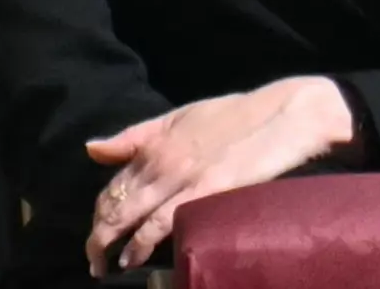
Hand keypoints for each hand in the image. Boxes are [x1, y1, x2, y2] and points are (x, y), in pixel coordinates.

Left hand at [84, 77, 356, 273]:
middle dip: (96, 237)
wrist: (288, 113)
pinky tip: (132, 259)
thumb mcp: (183, 115)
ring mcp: (179, 176)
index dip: (100, 214)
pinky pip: (158, 223)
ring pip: (126, 216)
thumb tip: (91, 148)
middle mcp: (159, 159)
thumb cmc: (240, 114)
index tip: (100, 233)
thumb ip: (138, 134)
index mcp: (154, 141)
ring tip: (104, 266)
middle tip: (94, 260)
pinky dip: (139, 244)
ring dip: (107, 246)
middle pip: (111, 204)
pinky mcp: (203, 191)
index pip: (111, 185)